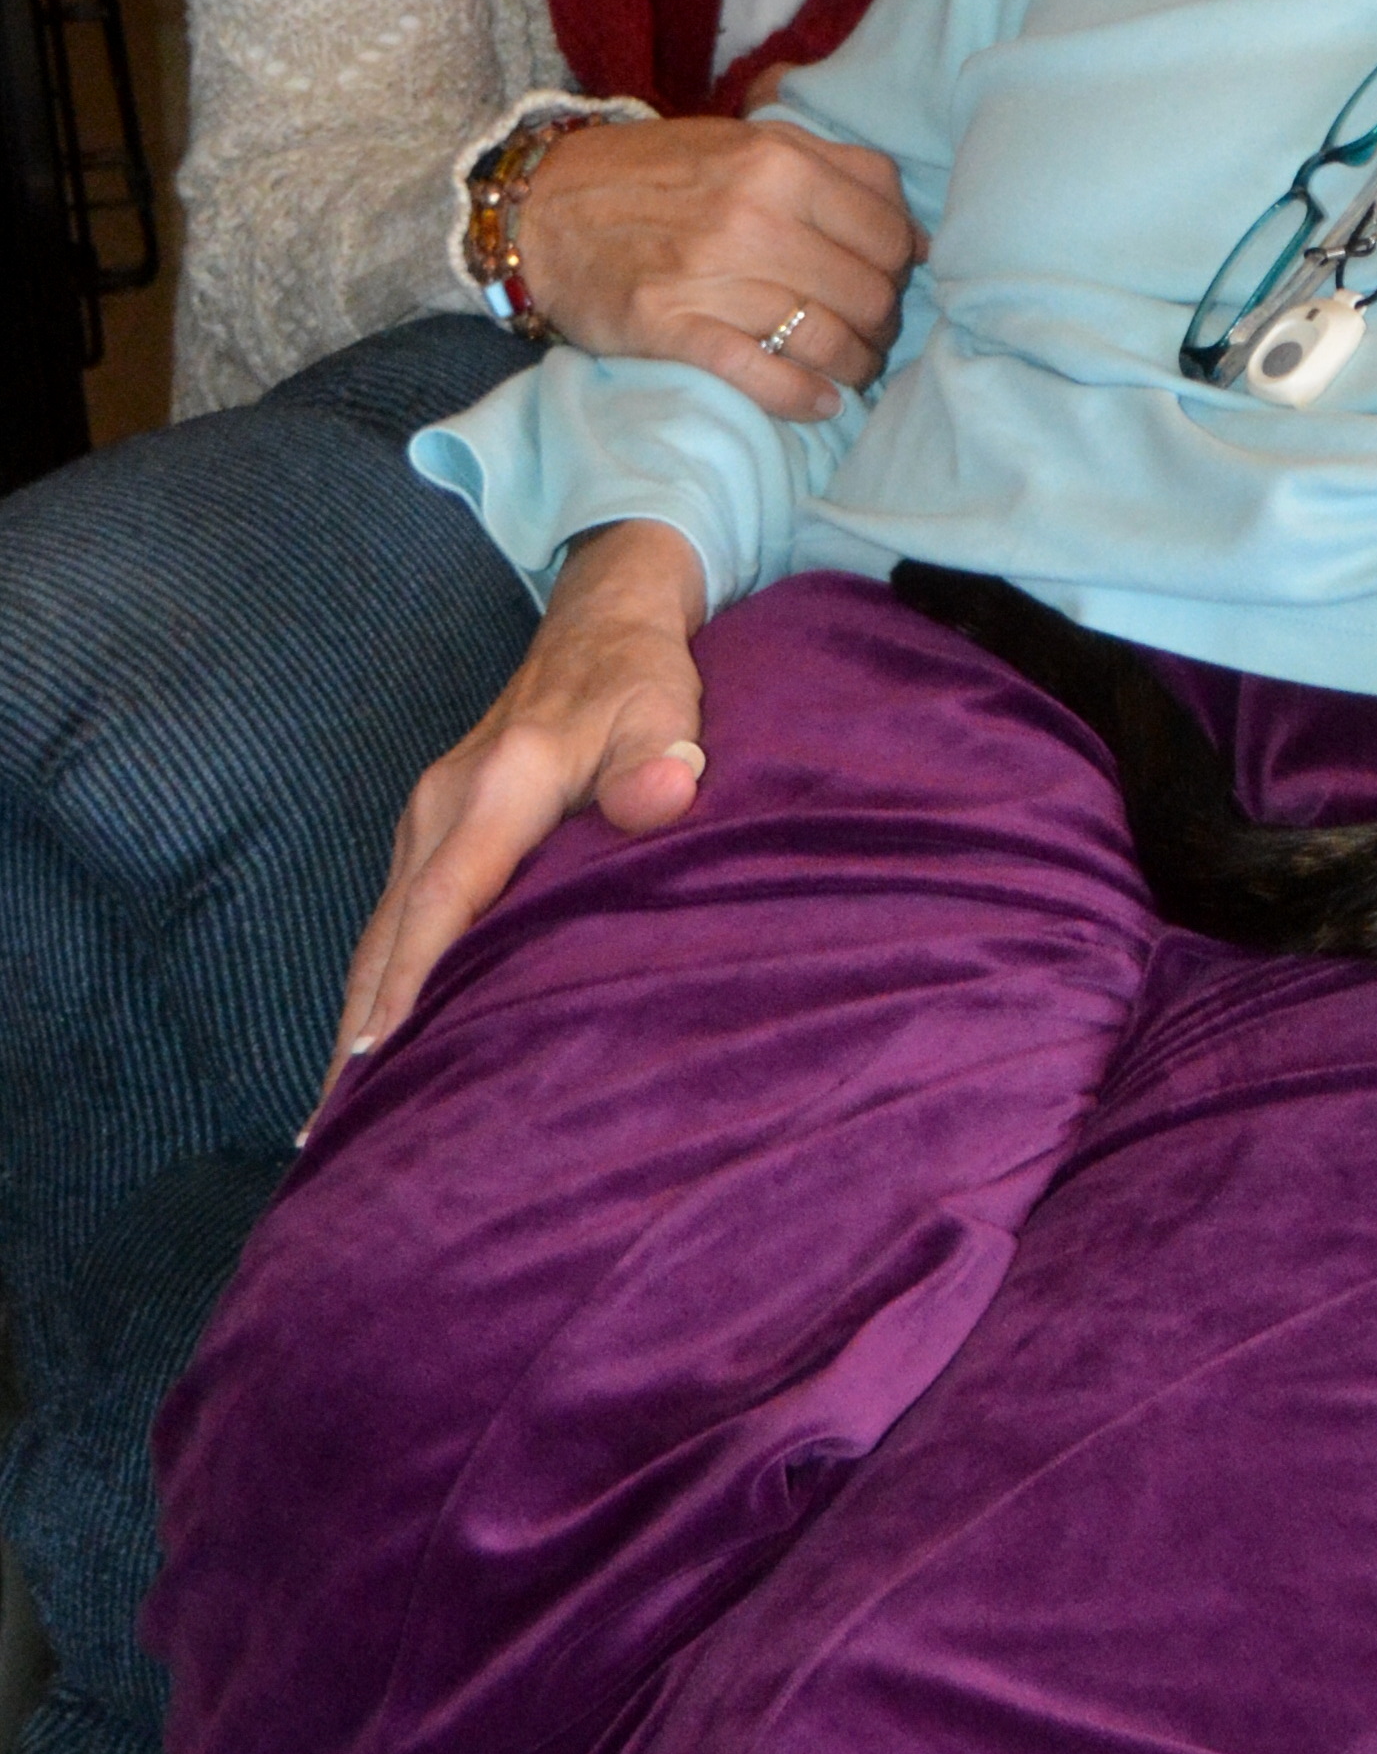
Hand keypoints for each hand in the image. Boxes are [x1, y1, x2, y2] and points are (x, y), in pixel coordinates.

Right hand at [317, 520, 706, 1104]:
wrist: (603, 622)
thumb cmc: (640, 678)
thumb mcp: (663, 706)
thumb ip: (660, 757)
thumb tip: (665, 794)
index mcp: (494, 786)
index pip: (443, 900)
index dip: (410, 984)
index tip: (372, 1064)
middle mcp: (442, 805)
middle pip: (389, 934)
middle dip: (359, 1030)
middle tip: (335, 1131)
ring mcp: (428, 816)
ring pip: (381, 933)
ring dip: (358, 1015)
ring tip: (335, 1114)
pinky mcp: (432, 827)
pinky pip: (394, 918)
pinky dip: (377, 981)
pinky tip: (369, 1040)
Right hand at [516, 112, 917, 419]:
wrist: (547, 206)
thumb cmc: (662, 174)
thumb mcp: (750, 141)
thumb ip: (835, 171)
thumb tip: (915, 232)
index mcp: (782, 163)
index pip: (888, 232)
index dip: (903, 266)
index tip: (893, 280)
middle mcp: (755, 216)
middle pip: (867, 291)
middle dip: (882, 322)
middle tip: (874, 334)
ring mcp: (713, 276)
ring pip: (827, 338)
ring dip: (854, 366)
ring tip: (852, 371)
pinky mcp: (672, 328)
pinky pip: (763, 374)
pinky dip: (803, 397)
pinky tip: (820, 403)